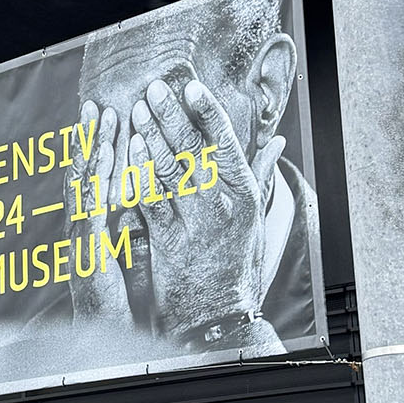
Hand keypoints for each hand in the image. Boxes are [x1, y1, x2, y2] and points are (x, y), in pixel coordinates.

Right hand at [67, 101, 132, 326]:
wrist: (107, 350)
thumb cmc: (123, 313)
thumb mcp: (127, 267)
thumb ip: (127, 238)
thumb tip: (137, 214)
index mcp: (91, 235)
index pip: (92, 184)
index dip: (95, 151)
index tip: (102, 119)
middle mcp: (81, 234)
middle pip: (82, 176)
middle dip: (87, 139)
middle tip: (94, 103)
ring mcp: (81, 243)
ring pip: (83, 184)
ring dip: (90, 148)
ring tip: (99, 115)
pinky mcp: (87, 254)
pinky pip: (90, 209)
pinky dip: (94, 179)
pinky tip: (100, 157)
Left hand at [127, 74, 285, 349]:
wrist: (219, 316)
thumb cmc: (237, 263)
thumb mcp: (257, 219)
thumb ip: (260, 176)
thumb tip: (275, 143)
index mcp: (245, 195)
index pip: (226, 144)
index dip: (208, 113)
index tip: (192, 86)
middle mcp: (223, 207)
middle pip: (194, 152)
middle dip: (172, 116)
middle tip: (153, 89)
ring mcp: (196, 225)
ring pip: (170, 172)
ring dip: (151, 138)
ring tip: (138, 111)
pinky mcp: (169, 242)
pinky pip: (151, 201)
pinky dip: (138, 174)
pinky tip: (128, 153)